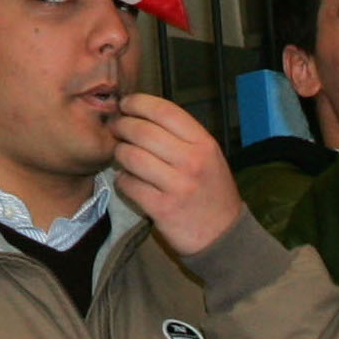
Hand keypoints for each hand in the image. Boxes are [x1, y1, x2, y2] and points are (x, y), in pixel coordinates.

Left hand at [112, 93, 242, 255]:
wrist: (223, 236)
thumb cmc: (211, 191)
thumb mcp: (209, 157)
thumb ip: (182, 136)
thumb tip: (143, 114)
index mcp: (204, 144)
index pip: (165, 111)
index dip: (139, 103)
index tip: (126, 104)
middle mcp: (192, 161)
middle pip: (143, 131)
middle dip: (121, 126)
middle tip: (115, 128)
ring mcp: (177, 185)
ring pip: (131, 157)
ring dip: (119, 153)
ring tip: (121, 155)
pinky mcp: (161, 208)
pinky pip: (128, 184)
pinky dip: (123, 180)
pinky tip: (128, 180)